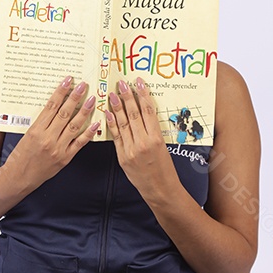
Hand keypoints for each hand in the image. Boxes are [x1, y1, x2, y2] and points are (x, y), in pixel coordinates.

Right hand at [4, 76, 99, 190]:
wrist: (19, 178)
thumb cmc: (21, 156)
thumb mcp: (26, 135)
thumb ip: (41, 123)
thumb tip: (55, 107)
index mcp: (36, 130)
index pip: (51, 106)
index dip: (61, 92)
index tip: (68, 81)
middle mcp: (48, 138)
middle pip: (64, 113)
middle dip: (75, 98)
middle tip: (83, 86)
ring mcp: (58, 148)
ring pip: (74, 126)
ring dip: (84, 112)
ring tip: (92, 100)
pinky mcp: (65, 158)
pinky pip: (79, 143)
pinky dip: (88, 133)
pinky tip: (95, 123)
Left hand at [104, 77, 176, 199]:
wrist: (160, 189)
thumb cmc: (165, 168)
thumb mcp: (163, 146)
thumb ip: (152, 131)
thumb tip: (142, 113)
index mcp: (157, 138)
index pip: (148, 111)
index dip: (143, 95)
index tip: (139, 83)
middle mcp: (143, 142)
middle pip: (134, 114)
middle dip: (127, 96)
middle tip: (122, 83)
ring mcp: (131, 150)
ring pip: (123, 123)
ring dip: (117, 107)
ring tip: (112, 94)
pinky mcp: (122, 157)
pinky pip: (116, 137)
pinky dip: (112, 124)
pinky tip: (107, 113)